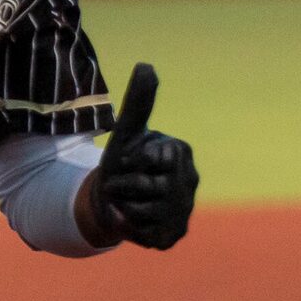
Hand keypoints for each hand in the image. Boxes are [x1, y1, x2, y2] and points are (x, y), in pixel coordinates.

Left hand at [84, 63, 197, 248]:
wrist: (111, 199)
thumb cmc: (121, 162)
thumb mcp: (126, 132)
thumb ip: (138, 101)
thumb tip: (146, 65)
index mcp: (180, 154)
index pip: (154, 158)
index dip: (131, 161)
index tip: (132, 160)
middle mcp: (189, 182)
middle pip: (145, 186)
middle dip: (122, 184)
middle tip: (123, 182)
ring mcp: (183, 211)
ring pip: (141, 211)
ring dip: (122, 206)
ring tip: (126, 201)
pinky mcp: (172, 236)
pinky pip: (142, 233)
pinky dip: (127, 228)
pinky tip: (131, 220)